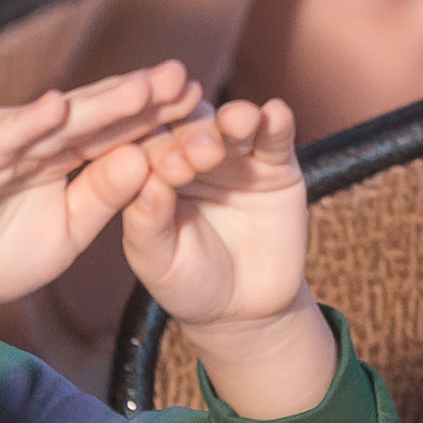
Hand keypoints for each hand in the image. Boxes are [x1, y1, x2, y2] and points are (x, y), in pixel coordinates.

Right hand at [0, 67, 203, 405]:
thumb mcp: (71, 229)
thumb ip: (106, 194)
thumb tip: (149, 158)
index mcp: (59, 154)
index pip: (114, 129)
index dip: (155, 115)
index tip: (201, 101)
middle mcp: (32, 139)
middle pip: (93, 114)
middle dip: (138, 96)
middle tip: (184, 75)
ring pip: (57, 121)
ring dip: (99, 102)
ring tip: (144, 85)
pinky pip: (3, 141)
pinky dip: (29, 123)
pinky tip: (60, 105)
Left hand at [122, 98, 337, 418]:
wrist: (244, 309)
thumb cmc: (187, 281)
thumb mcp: (158, 261)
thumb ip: (148, 222)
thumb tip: (148, 182)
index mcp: (148, 170)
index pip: (145, 148)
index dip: (153, 151)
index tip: (162, 165)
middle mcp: (189, 152)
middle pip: (188, 128)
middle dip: (193, 136)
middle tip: (202, 152)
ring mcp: (234, 154)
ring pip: (232, 125)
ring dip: (235, 118)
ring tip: (238, 121)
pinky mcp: (275, 163)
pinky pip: (275, 136)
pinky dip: (276, 122)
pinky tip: (276, 114)